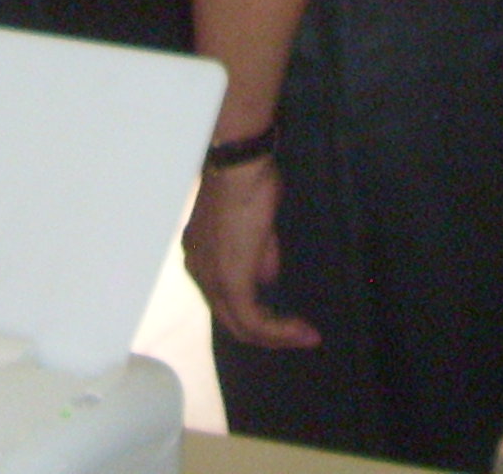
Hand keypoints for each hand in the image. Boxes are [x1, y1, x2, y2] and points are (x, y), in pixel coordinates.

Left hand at [185, 158, 317, 349]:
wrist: (240, 166)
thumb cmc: (250, 182)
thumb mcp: (257, 226)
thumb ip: (260, 256)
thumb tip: (268, 280)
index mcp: (200, 255)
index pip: (225, 299)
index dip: (257, 313)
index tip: (287, 318)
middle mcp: (197, 270)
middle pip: (230, 320)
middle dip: (268, 335)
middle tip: (300, 335)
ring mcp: (209, 278)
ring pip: (240, 325)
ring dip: (276, 336)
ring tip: (305, 337)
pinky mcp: (229, 281)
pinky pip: (252, 320)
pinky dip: (279, 330)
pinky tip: (301, 331)